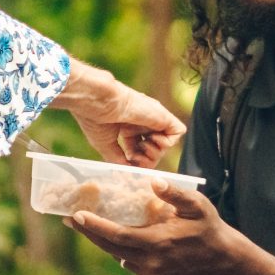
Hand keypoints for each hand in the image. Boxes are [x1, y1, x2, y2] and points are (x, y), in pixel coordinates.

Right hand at [56, 64, 184, 166]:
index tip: (128, 161)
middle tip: (136, 158)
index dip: (137, 159)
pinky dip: (167, 142)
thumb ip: (118, 158)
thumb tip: (128, 171)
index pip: (140, 148)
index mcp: (128, 126)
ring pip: (166, 143)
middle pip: (154, 148)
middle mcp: (142, 121)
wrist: (98, 102)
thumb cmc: (96, 119)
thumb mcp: (106, 145)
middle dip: (147, 159)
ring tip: (142, 147)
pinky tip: (151, 140)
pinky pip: (178, 132)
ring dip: (156, 153)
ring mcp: (153, 118)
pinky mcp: (163, 116)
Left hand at [70, 182, 239, 274]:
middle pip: (111, 248)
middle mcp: (152, 262)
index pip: (119, 235)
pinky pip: (130, 263)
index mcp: (159, 242)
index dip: (95, 226)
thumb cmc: (208, 226)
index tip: (76, 215)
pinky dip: (123, 251)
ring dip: (104, 241)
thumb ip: (175, 193)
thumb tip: (153, 180)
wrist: (222, 260)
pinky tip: (120, 238)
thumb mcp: (197, 205)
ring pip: (118, 256)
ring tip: (88, 224)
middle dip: (89, 233)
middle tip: (71, 219)